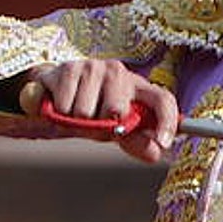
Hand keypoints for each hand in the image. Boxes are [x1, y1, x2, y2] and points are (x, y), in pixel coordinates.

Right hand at [18, 60, 178, 162]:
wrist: (56, 92)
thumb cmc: (95, 111)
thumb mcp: (118, 129)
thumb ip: (138, 142)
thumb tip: (155, 153)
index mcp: (138, 86)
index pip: (163, 100)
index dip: (167, 122)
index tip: (162, 142)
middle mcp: (119, 72)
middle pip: (116, 110)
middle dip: (102, 126)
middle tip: (96, 121)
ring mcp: (95, 67)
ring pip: (85, 112)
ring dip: (78, 121)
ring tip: (78, 112)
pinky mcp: (69, 68)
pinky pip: (64, 106)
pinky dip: (60, 114)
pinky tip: (63, 105)